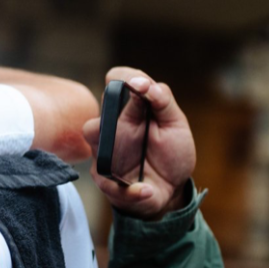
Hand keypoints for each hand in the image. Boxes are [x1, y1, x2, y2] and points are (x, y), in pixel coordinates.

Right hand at [82, 67, 196, 220]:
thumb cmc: (171, 152)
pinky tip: (147, 189)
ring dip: (107, 147)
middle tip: (131, 122)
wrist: (172, 188)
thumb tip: (149, 85)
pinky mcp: (106, 180)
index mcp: (128, 110)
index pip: (116, 81)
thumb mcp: (175, 124)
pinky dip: (131, 189)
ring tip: (135, 158)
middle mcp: (111, 127)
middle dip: (108, 115)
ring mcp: (105, 153)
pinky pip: (109, 183)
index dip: (124, 77)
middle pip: (95, 113)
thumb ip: (164, 101)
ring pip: (93, 139)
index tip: (140, 86)